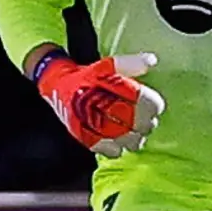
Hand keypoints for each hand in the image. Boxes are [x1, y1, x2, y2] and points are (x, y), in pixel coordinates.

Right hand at [34, 51, 164, 157]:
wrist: (56, 86)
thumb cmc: (86, 76)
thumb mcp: (107, 64)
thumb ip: (130, 63)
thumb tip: (152, 61)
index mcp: (109, 83)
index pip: (142, 100)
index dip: (153, 106)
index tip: (155, 106)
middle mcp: (100, 102)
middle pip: (136, 122)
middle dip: (146, 123)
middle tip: (146, 121)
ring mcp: (91, 121)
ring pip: (126, 138)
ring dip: (135, 137)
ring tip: (134, 133)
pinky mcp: (83, 135)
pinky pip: (108, 149)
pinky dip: (118, 148)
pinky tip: (119, 141)